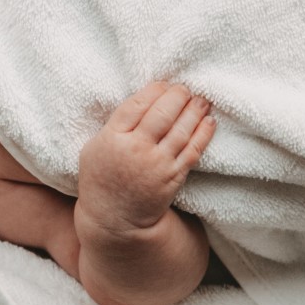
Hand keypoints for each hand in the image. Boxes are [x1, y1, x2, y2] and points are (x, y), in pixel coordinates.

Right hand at [78, 82, 215, 233]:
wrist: (114, 219)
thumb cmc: (102, 177)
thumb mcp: (95, 146)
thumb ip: (116, 124)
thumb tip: (144, 99)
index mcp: (112, 137)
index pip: (137, 103)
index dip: (155, 89)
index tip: (163, 84)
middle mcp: (136, 149)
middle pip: (163, 112)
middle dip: (178, 95)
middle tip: (185, 89)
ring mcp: (157, 164)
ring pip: (182, 129)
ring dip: (195, 110)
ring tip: (201, 100)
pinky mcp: (173, 177)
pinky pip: (193, 150)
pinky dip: (204, 133)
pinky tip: (209, 121)